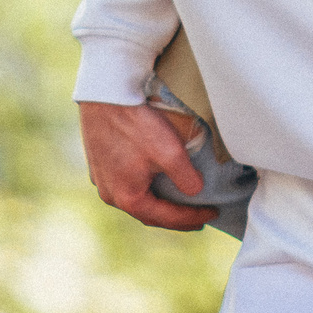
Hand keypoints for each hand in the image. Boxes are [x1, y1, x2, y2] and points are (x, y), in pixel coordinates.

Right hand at [78, 100, 217, 230]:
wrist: (106, 93)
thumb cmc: (137, 124)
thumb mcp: (170, 153)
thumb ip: (186, 178)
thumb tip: (195, 191)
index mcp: (127, 197)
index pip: (166, 218)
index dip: (191, 218)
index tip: (213, 213)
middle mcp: (110, 194)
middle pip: (148, 213)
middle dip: (174, 217)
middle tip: (197, 218)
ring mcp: (101, 179)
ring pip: (134, 199)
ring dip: (157, 203)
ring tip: (176, 203)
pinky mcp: (99, 162)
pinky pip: (124, 184)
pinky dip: (144, 188)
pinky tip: (152, 181)